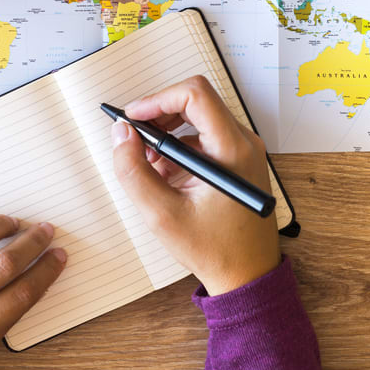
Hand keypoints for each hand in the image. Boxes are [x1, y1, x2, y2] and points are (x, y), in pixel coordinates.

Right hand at [111, 75, 279, 295]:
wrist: (248, 274)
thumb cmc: (213, 249)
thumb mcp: (162, 214)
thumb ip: (134, 171)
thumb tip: (121, 134)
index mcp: (232, 150)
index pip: (194, 94)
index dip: (157, 99)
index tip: (132, 117)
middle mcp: (243, 142)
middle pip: (196, 102)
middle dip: (158, 115)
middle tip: (133, 139)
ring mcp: (243, 150)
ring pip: (199, 118)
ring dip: (167, 132)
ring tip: (147, 163)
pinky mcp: (238, 160)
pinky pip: (205, 136)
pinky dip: (179, 146)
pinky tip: (164, 174)